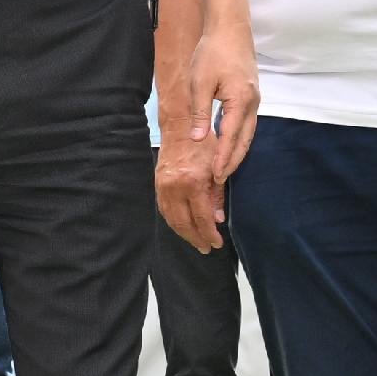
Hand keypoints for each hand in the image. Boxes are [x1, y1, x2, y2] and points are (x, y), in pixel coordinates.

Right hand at [155, 136, 224, 250]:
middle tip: (207, 248)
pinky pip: (164, 209)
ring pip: (171, 218)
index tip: (217, 244)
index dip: (210, 233)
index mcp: (192, 183)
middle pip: (184, 223)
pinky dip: (173, 221)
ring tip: (196, 241)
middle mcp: (175, 187)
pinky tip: (181, 225)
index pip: (201, 218)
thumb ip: (217, 196)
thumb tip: (218, 219)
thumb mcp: (218, 168)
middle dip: (196, 238)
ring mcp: (163, 186)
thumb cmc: (204, 144)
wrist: (180, 127)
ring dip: (183, 233)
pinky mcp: (158, 183)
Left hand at [187, 21, 260, 182]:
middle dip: (232, 161)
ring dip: (237, 152)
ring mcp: (254, 99)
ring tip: (223, 168)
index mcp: (240, 101)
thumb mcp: (200, 82)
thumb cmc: (213, 52)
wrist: (230, 29)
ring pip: (248, 133)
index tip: (215, 176)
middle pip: (244, 140)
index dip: (223, 158)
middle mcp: (252, 103)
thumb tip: (199, 139)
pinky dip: (239, 138)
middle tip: (220, 180)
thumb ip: (200, 112)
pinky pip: (247, 123)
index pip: (231, 137)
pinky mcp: (251, 95)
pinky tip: (229, 144)